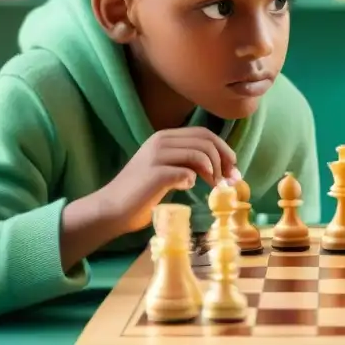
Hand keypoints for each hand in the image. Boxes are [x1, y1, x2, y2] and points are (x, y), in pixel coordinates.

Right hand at [99, 126, 239, 232]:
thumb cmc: (142, 194)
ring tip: (213, 187)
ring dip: (212, 172)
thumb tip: (223, 169)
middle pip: (206, 141)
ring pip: (199, 154)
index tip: (233, 169)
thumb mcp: (168, 170)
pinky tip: (187, 188)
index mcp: (165, 137)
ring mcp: (156, 156)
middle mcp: (161, 141)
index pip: (205, 134)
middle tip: (229, 180)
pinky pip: (185, 172)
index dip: (224, 150)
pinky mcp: (154, 173)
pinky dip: (192, 180)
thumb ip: (189, 163)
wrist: (111, 210)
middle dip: (224, 160)